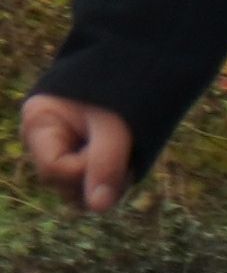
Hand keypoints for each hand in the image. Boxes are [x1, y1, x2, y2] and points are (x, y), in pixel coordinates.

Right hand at [20, 93, 133, 216]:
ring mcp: (62, 150)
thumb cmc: (125, 86)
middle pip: (63, 184)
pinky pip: (93, 184)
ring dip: (108, 184)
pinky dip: (113, 180)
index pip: (54, 168)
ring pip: (79, 190)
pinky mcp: (82, 156)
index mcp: (39, 123)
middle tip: (129, 163)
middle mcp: (44, 141)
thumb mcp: (116, 123)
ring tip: (131, 161)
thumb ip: (106, 163)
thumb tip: (99, 208)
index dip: (86, 170)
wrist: (141, 64)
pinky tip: (129, 165)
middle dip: (97, 181)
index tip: (116, 153)